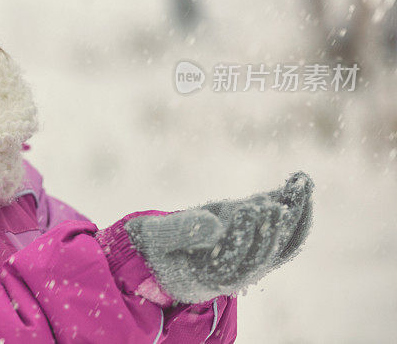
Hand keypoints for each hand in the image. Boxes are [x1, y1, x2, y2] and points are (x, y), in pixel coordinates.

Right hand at [124, 171, 313, 303]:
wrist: (163, 259)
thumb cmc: (156, 244)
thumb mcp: (156, 235)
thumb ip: (181, 230)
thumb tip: (217, 226)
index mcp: (208, 275)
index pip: (233, 258)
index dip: (243, 233)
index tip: (249, 209)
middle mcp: (236, 275)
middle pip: (262, 253)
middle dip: (271, 224)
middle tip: (277, 199)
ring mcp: (253, 265)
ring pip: (282, 245)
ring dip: (295, 215)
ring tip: (301, 184)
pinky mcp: (262, 251)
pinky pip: (287, 239)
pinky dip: (297, 215)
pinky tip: (300, 187)